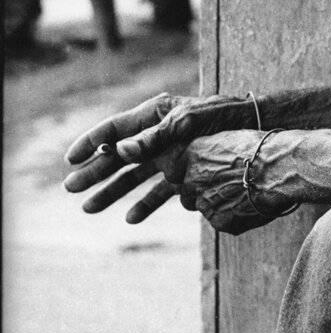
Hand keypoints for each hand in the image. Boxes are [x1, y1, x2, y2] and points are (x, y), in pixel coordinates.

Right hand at [63, 92, 260, 221]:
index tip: (70, 159)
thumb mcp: (190, 123)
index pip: (114, 129)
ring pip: (135, 176)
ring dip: (113, 192)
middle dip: (94, 173)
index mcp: (154, 115)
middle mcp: (158, 134)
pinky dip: (146, 203)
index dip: (91, 143)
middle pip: (119, 156)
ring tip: (90, 209)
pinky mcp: (187, 171)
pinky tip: (132, 218)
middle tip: (71, 190)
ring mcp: (171, 154)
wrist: (258, 130)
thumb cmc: (225, 118)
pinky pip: (160, 190)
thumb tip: (121, 149)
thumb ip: (156, 136)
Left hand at [156, 132, 296, 234]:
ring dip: (216, 203)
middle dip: (199, 191)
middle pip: (185, 192)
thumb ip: (209, 151)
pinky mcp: (220, 222)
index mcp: (192, 155)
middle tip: (224, 184)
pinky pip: (220, 220)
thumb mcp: (229, 138)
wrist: (280, 168)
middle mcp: (192, 180)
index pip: (172, 171)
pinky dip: (232, 215)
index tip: (199, 173)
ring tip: (241, 193)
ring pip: (203, 207)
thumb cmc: (260, 147)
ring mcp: (205, 203)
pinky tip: (250, 204)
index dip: (186, 173)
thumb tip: (207, 158)